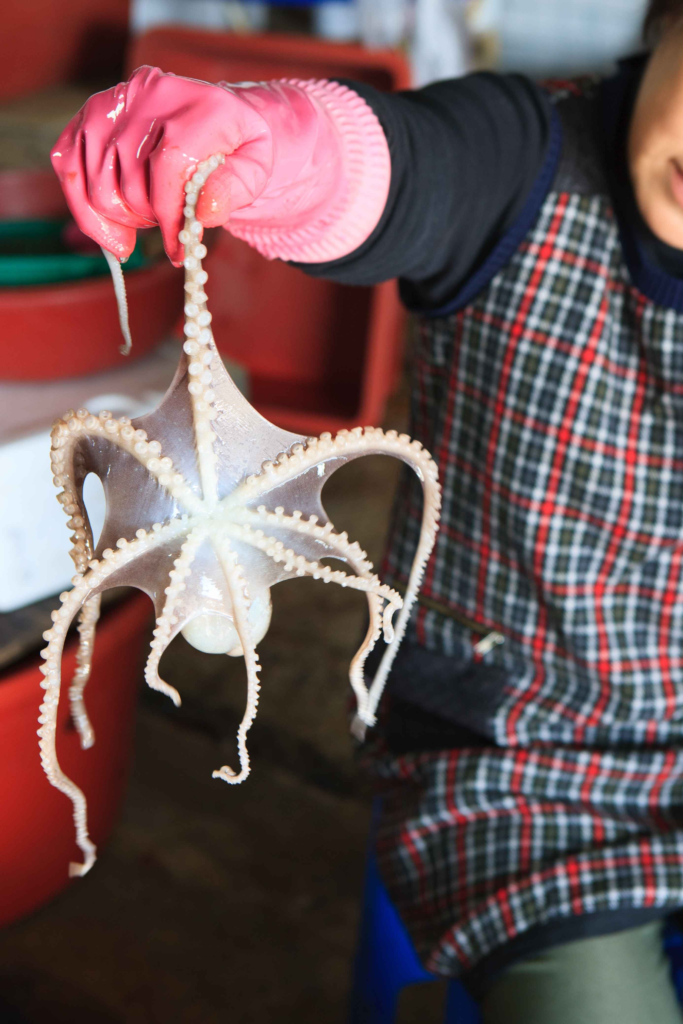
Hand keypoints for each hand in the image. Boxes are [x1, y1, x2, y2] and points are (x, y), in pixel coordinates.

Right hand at [52, 66, 389, 266]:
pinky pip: (66, 164)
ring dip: (119, 218)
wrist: (219, 117)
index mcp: (198, 105)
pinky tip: (108, 229)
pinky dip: (83, 206)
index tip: (179, 251)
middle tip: (167, 230)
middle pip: (128, 181)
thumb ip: (235, 189)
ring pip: (96, 181)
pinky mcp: (91, 114)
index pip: (168, 166)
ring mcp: (115, 101)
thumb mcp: (256, 169)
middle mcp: (150, 94)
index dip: (169, 216)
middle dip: (148, 221)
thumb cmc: (237, 149)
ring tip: (145, 223)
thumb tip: (203, 212)